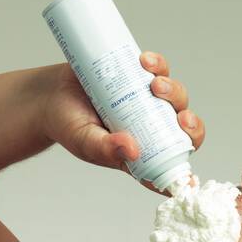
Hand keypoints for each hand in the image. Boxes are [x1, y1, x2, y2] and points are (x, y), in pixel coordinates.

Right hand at [41, 50, 204, 192]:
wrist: (50, 95)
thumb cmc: (67, 125)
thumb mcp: (85, 143)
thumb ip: (106, 149)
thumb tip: (133, 150)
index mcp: (140, 153)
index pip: (168, 166)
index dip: (184, 173)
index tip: (190, 179)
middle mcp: (147, 128)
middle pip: (182, 130)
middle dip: (191, 125)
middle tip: (181, 118)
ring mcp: (145, 101)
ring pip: (175, 97)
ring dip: (173, 91)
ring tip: (153, 83)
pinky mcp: (138, 75)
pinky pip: (158, 69)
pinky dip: (157, 64)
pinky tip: (146, 61)